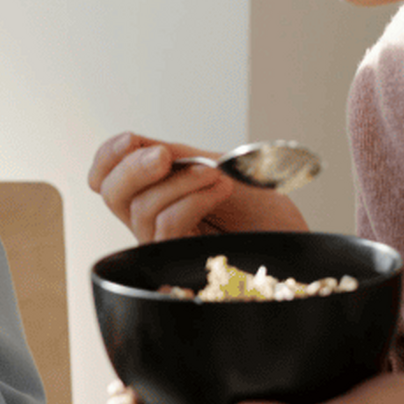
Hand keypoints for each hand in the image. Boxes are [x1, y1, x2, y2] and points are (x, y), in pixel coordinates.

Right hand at [89, 132, 306, 242]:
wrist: (298, 240)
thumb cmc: (264, 210)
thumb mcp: (215, 168)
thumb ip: (175, 158)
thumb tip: (135, 144)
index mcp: (155, 193)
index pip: (105, 178)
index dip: (107, 158)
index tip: (130, 139)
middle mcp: (153, 221)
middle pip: (111, 194)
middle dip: (132, 168)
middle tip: (164, 156)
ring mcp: (166, 245)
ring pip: (140, 209)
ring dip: (179, 182)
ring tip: (216, 175)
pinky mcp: (182, 263)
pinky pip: (166, 226)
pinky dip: (191, 200)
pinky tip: (219, 189)